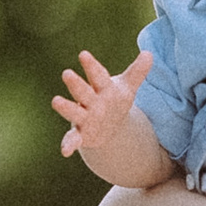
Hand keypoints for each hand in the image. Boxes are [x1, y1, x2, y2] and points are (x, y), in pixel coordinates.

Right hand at [52, 48, 163, 187]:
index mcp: (101, 88)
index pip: (97, 75)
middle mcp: (89, 101)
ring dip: (65, 107)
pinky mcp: (81, 135)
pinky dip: (68, 144)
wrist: (108, 127)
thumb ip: (137, 73)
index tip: (83, 54)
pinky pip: (72, 139)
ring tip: (55, 101)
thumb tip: (149, 54)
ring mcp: (83, 117)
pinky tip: (64, 151)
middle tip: (67, 73)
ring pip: (73, 112)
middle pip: (82, 91)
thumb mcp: (127, 89)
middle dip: (75, 84)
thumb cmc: (114, 101)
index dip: (91, 65)